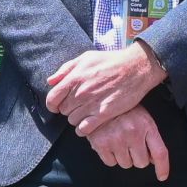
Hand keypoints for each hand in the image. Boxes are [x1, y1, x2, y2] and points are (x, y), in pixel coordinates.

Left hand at [45, 42, 165, 135]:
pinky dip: (83, 129)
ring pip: (72, 121)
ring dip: (77, 118)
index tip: (58, 105)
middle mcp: (81, 92)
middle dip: (69, 108)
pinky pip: (84, 129)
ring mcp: (92, 104)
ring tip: (87, 112)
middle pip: (63, 110)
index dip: (53, 104)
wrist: (136, 67)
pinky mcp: (104, 114)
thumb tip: (50, 81)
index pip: (52, 99)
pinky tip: (89, 124)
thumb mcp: (86, 57)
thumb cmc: (111, 61)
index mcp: (74, 78)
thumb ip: (66, 69)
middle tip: (79, 105)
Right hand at [86, 105, 169, 177]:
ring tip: (119, 140)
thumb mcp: (142, 117)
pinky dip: (110, 156)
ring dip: (124, 157)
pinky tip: (109, 142)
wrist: (99, 100)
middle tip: (131, 144)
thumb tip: (154, 160)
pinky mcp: (101, 144)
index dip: (163, 168)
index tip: (162, 177)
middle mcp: (133, 133)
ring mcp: (116, 139)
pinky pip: (111, 163)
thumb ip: (150, 137)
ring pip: (126, 164)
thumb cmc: (124, 110)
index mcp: (147, 125)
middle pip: (141, 163)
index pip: (160, 152)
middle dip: (138, 157)